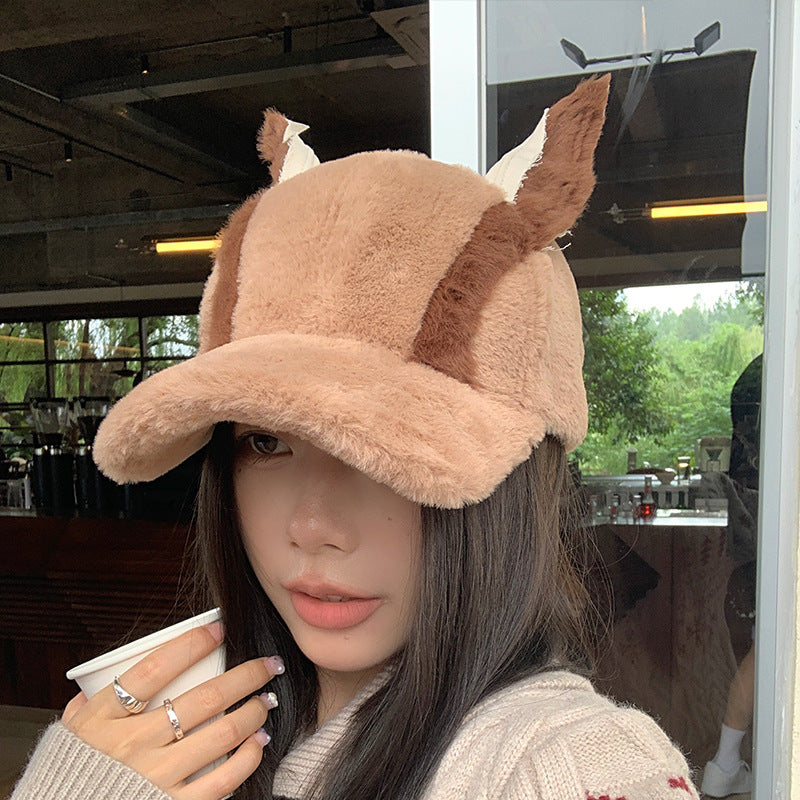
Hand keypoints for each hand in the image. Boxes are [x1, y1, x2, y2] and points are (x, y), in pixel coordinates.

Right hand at [62, 622, 283, 799]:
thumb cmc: (71, 773)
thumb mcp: (72, 730)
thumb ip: (92, 700)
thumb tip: (113, 670)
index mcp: (104, 718)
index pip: (154, 669)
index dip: (193, 644)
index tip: (221, 630)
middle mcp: (132, 745)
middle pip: (204, 699)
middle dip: (247, 675)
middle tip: (268, 663)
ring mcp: (154, 778)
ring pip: (221, 734)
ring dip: (254, 711)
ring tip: (266, 699)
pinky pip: (222, 780)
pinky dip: (249, 757)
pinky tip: (260, 741)